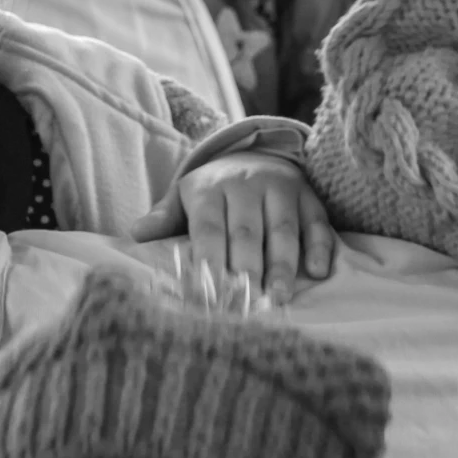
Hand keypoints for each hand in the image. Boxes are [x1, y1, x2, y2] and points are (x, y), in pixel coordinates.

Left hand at [130, 153, 336, 304]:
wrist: (252, 153)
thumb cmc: (213, 190)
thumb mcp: (184, 197)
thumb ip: (165, 217)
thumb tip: (137, 233)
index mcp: (210, 189)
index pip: (209, 228)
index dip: (209, 261)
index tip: (208, 295)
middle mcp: (246, 185)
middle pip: (247, 232)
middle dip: (247, 269)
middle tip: (247, 303)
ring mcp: (280, 189)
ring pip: (283, 229)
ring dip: (283, 265)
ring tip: (280, 297)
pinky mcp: (308, 195)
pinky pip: (317, 221)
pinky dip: (320, 246)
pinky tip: (317, 272)